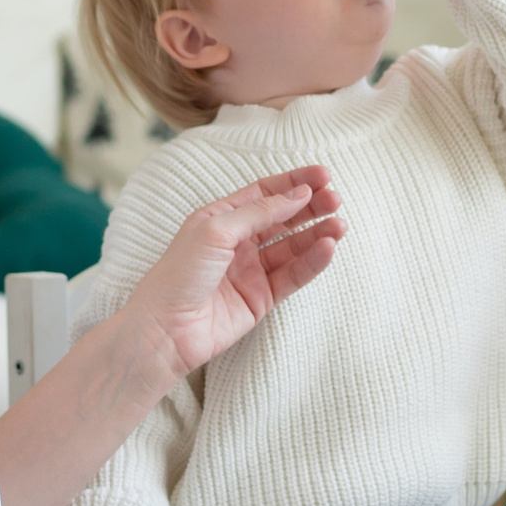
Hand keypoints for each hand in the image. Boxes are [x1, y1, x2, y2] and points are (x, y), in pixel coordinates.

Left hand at [125, 168, 344, 380]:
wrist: (165, 329)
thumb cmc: (178, 274)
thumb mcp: (216, 230)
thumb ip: (259, 212)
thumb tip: (298, 195)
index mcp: (221, 218)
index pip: (265, 193)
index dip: (295, 183)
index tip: (323, 176)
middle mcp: (238, 242)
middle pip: (284, 218)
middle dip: (312, 207)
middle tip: (336, 199)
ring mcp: (251, 271)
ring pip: (293, 247)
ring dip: (318, 234)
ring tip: (340, 225)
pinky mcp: (261, 298)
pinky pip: (293, 275)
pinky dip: (312, 262)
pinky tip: (328, 248)